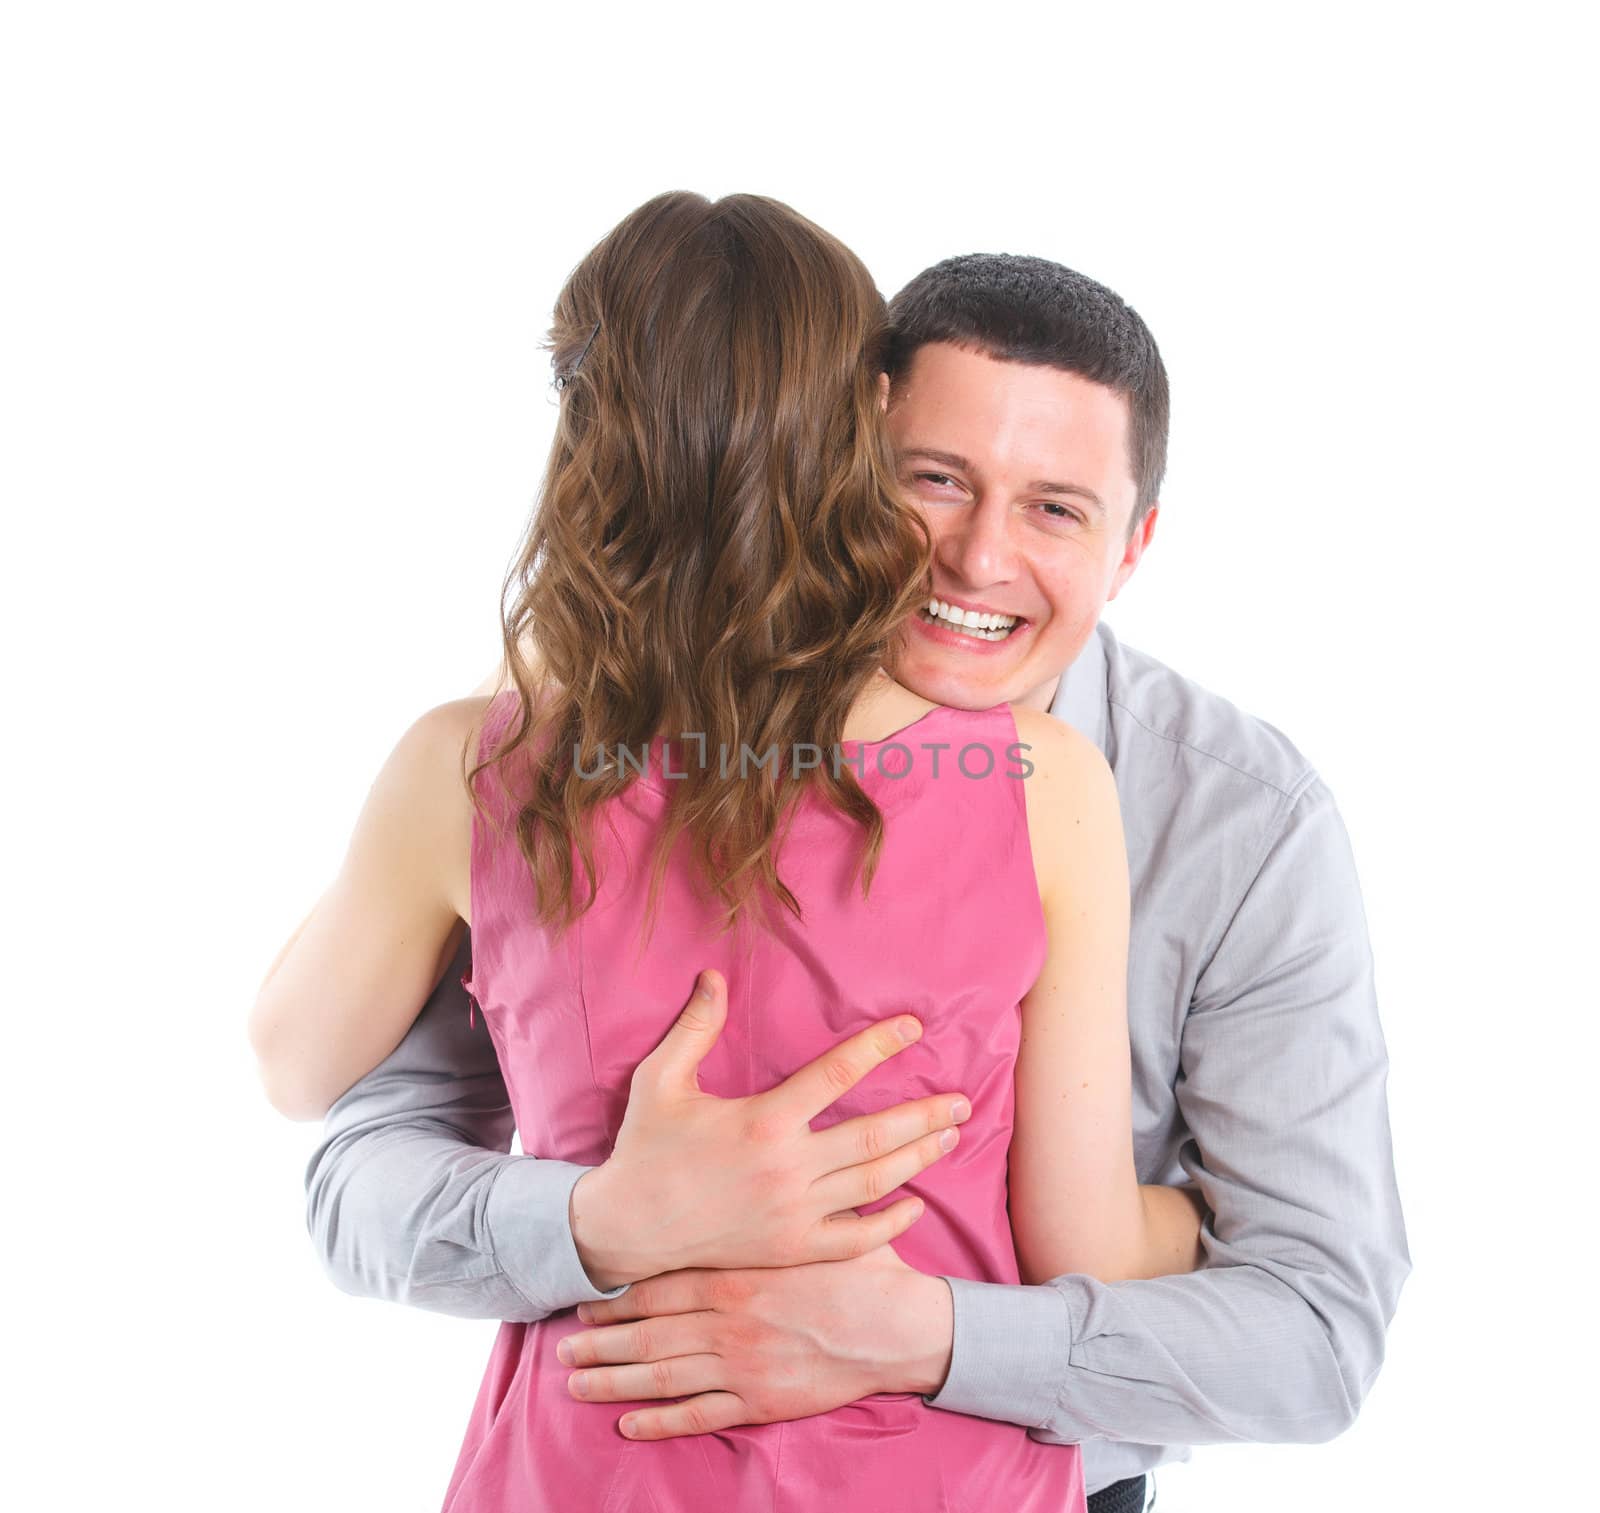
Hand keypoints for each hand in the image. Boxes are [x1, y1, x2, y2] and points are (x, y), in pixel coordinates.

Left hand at [555, 1243, 955, 1438]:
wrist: (898, 1326)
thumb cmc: (857, 1270)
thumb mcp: (808, 1226)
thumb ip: (769, 1214)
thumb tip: (749, 1176)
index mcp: (735, 1275)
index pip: (661, 1286)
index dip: (619, 1294)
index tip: (587, 1296)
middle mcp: (727, 1322)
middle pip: (648, 1333)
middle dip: (601, 1339)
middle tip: (564, 1342)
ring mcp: (740, 1365)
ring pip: (661, 1376)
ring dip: (614, 1379)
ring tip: (576, 1380)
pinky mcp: (759, 1400)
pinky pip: (698, 1414)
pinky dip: (658, 1420)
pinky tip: (628, 1423)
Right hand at [570, 970, 969, 1285]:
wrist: (626, 1230)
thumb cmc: (644, 1149)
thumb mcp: (660, 1080)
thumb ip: (695, 1027)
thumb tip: (714, 975)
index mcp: (763, 1120)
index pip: (838, 1073)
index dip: (880, 1045)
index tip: (913, 1029)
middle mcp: (787, 1168)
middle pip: (875, 1134)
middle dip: (925, 1114)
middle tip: (962, 1099)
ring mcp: (793, 1214)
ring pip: (874, 1182)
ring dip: (919, 1157)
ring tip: (950, 1136)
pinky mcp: (791, 1249)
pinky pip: (855, 1240)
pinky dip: (891, 1223)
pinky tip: (915, 1205)